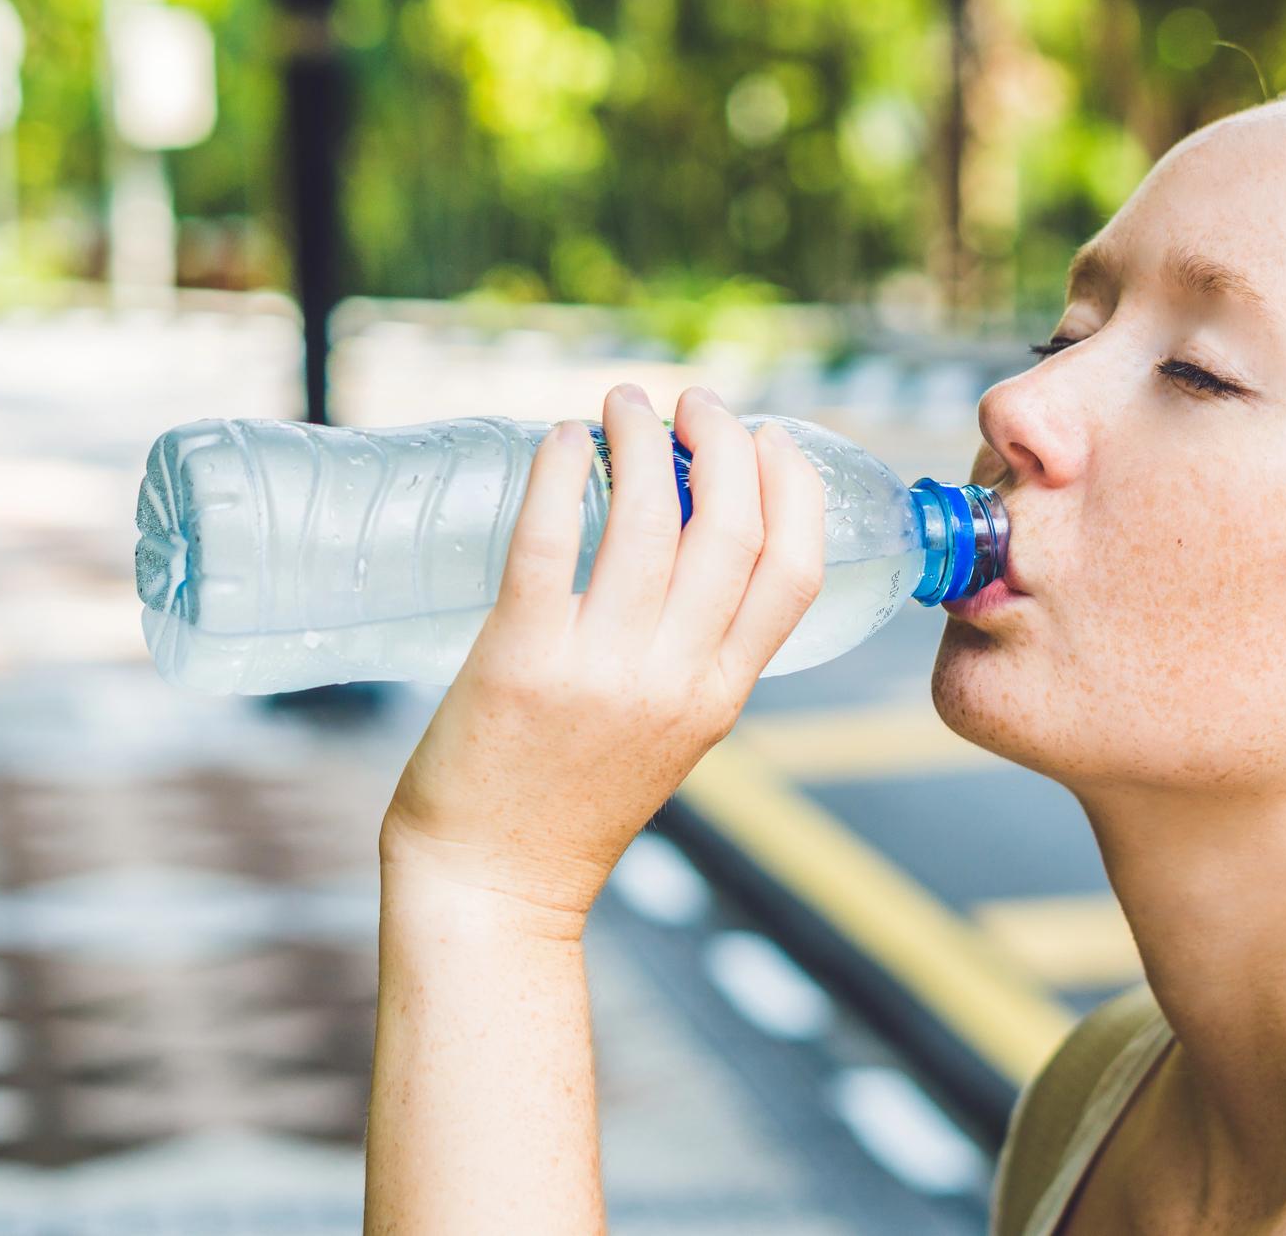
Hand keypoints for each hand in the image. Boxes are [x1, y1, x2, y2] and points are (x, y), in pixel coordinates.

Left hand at [380, 382, 826, 931]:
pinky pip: (550, 539)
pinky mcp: (520, 659)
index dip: (792, 487)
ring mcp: (600, 669)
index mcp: (721, 696)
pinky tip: (561, 439)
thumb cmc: (570, 806)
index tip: (767, 437)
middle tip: (692, 402)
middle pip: (731, 527)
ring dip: (641, 437)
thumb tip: (690, 547)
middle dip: (722, 439)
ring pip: (649, 518)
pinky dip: (561, 472)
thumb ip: (693, 656)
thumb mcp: (670, 736)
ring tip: (623, 402)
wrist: (492, 883)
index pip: (794, 571)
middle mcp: (674, 679)